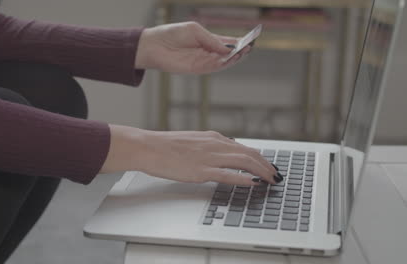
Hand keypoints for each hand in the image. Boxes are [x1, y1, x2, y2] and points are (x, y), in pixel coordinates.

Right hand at [101, 125, 278, 185]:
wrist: (149, 147)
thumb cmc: (166, 146)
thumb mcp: (193, 142)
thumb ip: (209, 147)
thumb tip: (223, 154)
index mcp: (213, 138)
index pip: (244, 148)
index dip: (260, 158)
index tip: (268, 166)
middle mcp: (215, 145)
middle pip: (250, 154)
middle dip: (266, 166)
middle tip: (276, 175)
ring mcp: (209, 157)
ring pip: (244, 162)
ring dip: (261, 171)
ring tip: (272, 180)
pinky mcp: (201, 170)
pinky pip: (228, 174)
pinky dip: (243, 178)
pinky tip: (253, 183)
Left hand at [135, 22, 250, 73]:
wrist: (154, 45)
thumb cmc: (172, 34)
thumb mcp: (194, 30)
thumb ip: (211, 39)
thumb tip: (226, 47)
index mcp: (208, 40)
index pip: (228, 42)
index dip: (239, 42)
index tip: (251, 40)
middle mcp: (207, 51)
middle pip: (228, 53)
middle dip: (239, 51)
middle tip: (248, 48)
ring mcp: (203, 61)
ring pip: (223, 62)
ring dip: (233, 58)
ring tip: (241, 53)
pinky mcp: (197, 69)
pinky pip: (213, 68)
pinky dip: (222, 64)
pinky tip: (228, 59)